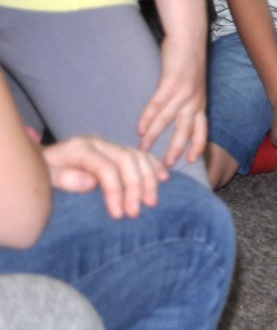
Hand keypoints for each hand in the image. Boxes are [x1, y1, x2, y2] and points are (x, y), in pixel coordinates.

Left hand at [43, 136, 167, 219]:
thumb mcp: (43, 178)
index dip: (116, 190)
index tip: (119, 214)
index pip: (105, 167)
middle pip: (126, 160)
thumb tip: (91, 183)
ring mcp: (107, 145)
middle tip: (138, 212)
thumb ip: (64, 179)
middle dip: (136, 186)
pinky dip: (153, 165)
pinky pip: (140, 154)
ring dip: (148, 178)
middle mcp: (97, 143)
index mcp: (79, 149)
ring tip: (152, 201)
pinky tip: (163, 178)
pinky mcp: (115, 150)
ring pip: (137, 156)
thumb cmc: (38, 176)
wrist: (33, 164)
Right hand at [137, 53, 207, 168]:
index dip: (197, 145)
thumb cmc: (188, 63)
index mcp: (200, 102)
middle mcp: (194, 100)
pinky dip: (148, 118)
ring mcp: (183, 92)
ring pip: (168, 120)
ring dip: (155, 136)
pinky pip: (157, 104)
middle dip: (176, 149)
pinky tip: (139, 129)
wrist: (189, 39)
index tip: (191, 161)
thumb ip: (186, 102)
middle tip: (165, 165)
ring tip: (143, 150)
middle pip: (186, 130)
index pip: (202, 129)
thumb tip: (176, 119)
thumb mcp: (194, 86)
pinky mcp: (171, 82)